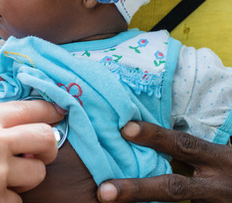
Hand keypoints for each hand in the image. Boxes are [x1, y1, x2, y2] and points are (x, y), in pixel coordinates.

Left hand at [97, 121, 231, 202]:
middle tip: (104, 191)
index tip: (125, 129)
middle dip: (137, 190)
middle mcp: (216, 186)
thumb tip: (135, 132)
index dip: (155, 136)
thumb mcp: (216, 155)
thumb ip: (186, 149)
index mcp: (217, 159)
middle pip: (173, 188)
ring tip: (108, 201)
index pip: (184, 144)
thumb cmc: (228, 169)